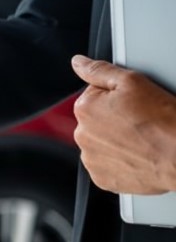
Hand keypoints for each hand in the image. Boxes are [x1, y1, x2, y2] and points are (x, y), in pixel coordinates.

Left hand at [71, 55, 175, 193]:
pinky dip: (119, 161)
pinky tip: (137, 155)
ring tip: (141, 139)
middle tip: (140, 121)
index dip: (116, 97)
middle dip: (113, 119)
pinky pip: (107, 165)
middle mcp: (81, 135)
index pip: (93, 96)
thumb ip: (99, 70)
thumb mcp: (132, 81)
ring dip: (115, 140)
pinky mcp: (102, 178)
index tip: (133, 104)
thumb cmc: (162, 119)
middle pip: (96, 120)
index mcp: (84, 108)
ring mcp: (91, 159)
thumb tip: (78, 63)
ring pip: (101, 143)